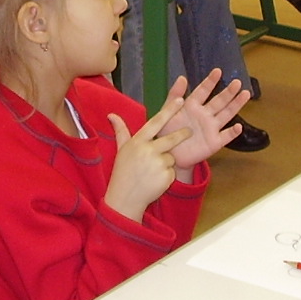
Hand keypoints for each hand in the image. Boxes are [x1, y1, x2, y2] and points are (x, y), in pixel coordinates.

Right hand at [103, 91, 192, 222]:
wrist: (125, 198)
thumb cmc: (123, 172)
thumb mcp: (121, 150)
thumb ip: (121, 131)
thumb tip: (111, 115)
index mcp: (138, 142)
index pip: (156, 122)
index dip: (169, 110)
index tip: (181, 100)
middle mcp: (148, 150)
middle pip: (172, 138)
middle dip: (183, 134)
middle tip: (189, 132)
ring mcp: (158, 164)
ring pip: (172, 157)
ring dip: (166, 163)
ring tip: (152, 171)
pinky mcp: (166, 176)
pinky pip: (172, 171)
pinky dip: (167, 176)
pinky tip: (155, 181)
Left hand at [161, 68, 251, 173]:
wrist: (168, 155)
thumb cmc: (167, 132)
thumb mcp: (167, 111)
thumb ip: (174, 95)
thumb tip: (182, 77)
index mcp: (192, 106)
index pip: (203, 91)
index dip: (210, 81)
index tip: (218, 71)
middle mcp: (204, 115)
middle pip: (219, 101)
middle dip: (228, 92)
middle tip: (237, 82)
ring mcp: (211, 128)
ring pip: (226, 114)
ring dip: (235, 105)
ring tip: (245, 94)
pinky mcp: (214, 143)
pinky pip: (225, 137)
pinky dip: (232, 133)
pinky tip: (239, 127)